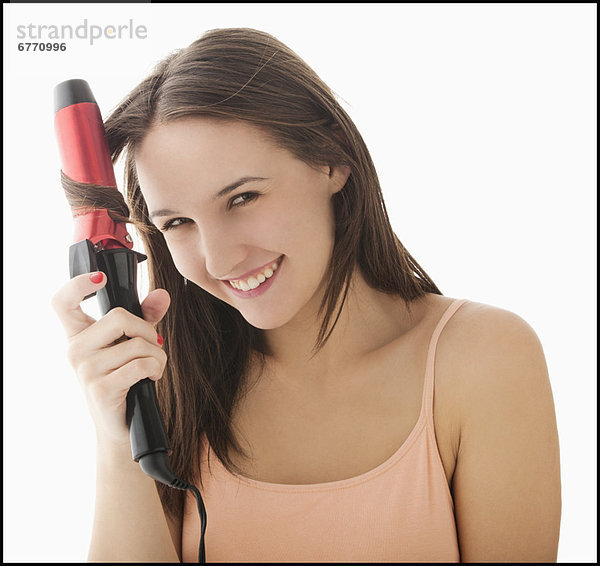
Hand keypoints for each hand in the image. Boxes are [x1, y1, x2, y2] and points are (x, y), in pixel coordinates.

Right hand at [51, 272, 170, 449]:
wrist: (121, 425)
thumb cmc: (125, 379)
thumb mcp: (131, 344)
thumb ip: (145, 317)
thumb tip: (162, 295)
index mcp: (78, 335)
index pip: (62, 302)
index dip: (77, 284)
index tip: (100, 278)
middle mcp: (75, 350)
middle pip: (119, 316)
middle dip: (147, 330)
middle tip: (153, 345)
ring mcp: (86, 370)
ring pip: (137, 344)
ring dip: (157, 355)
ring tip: (153, 367)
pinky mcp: (101, 389)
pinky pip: (141, 365)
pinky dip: (156, 368)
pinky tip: (151, 378)